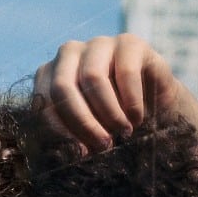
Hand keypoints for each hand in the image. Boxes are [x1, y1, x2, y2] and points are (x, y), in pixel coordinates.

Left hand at [33, 34, 182, 151]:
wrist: (155, 113)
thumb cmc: (112, 127)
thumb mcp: (86, 137)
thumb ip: (72, 139)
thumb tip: (72, 152)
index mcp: (50, 76)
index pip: (43, 102)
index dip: (61, 131)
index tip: (81, 154)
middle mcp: (69, 54)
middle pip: (62, 87)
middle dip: (83, 122)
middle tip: (103, 145)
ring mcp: (98, 44)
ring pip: (92, 77)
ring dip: (109, 113)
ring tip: (124, 132)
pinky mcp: (129, 43)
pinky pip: (125, 72)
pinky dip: (131, 102)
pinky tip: (137, 118)